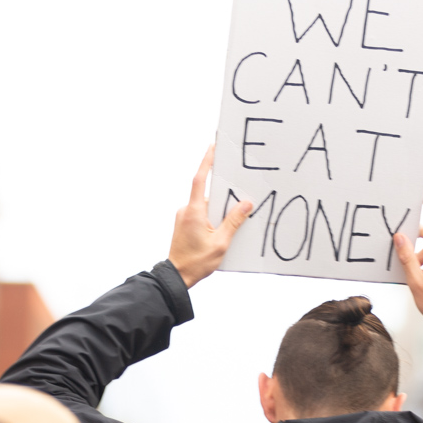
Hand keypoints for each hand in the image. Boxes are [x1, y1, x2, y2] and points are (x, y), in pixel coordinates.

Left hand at [169, 146, 251, 287]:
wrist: (177, 276)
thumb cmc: (196, 262)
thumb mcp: (220, 243)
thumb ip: (234, 221)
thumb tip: (246, 204)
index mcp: (194, 211)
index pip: (199, 179)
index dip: (206, 162)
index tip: (212, 146)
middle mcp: (186, 210)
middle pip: (206, 192)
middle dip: (222, 191)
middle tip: (237, 190)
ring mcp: (184, 217)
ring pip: (205, 205)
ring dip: (219, 208)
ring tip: (230, 220)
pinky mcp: (185, 224)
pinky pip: (201, 214)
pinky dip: (213, 216)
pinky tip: (222, 228)